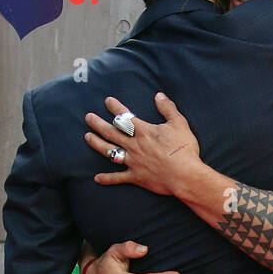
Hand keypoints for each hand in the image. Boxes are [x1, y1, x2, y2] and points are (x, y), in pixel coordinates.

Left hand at [84, 93, 200, 195]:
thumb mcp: (179, 123)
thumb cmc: (184, 149)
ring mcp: (133, 162)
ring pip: (110, 151)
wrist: (185, 175)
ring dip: (97, 144)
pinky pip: (118, 178)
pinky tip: (97, 178)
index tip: (107, 101)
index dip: (115, 107)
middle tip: (88, 117)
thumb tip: (159, 95)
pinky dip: (107, 178)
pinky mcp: (136, 177)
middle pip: (111, 132)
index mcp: (143, 131)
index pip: (125, 116)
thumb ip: (167, 108)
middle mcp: (134, 145)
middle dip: (98, 123)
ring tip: (87, 137)